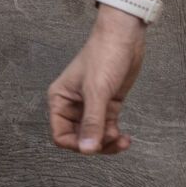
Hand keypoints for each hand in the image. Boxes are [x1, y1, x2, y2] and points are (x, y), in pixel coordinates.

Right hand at [48, 14, 144, 154]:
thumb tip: (87, 149)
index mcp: (60, 100)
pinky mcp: (107, 104)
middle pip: (79, 138)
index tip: (92, 145)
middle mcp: (73, 105)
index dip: (76, 144)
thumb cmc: (103, 55)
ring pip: (95, 135)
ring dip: (108, 142)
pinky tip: (125, 136)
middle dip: (96, 144)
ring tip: (121, 139)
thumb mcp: (97, 91)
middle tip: (111, 140)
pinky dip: (115, 135)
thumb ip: (92, 122)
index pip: (61, 134)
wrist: (124, 37)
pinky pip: (107, 128)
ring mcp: (91, 106)